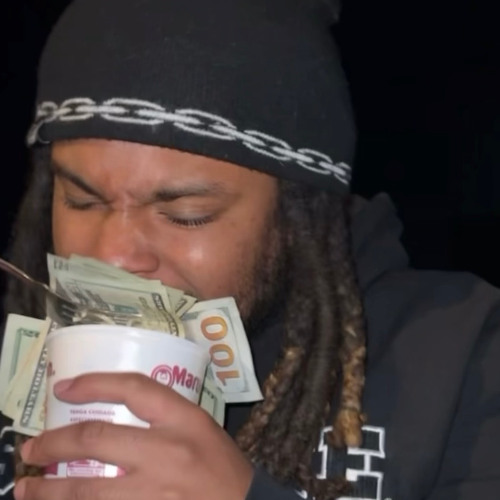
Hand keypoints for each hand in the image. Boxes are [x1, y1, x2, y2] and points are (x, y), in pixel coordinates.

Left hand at [14, 372, 253, 499]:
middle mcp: (166, 451)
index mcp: (184, 418)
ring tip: (27, 489)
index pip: (133, 388)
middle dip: (54, 442)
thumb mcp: (199, 426)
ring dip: (50, 490)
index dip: (93, 383)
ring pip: (87, 489)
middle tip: (30, 447)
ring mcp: (155, 491)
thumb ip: (162, 415)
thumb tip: (112, 412)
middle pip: (98, 438)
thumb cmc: (221, 463)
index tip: (63, 387)